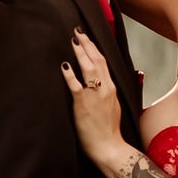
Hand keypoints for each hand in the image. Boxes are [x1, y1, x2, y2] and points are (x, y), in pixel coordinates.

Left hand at [62, 30, 123, 163]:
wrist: (109, 146)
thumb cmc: (108, 130)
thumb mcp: (113, 107)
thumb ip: (107, 93)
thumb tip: (101, 85)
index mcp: (111, 88)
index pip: (104, 62)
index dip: (95, 48)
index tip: (87, 38)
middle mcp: (105, 88)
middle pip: (97, 60)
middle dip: (87, 44)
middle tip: (78, 31)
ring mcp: (95, 95)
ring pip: (89, 67)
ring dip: (80, 52)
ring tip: (73, 40)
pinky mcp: (83, 103)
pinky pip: (75, 85)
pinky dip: (70, 74)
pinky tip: (64, 65)